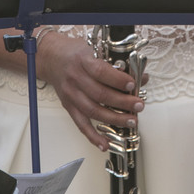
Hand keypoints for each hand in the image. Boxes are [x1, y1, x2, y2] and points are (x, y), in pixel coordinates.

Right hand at [36, 33, 143, 151]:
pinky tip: (105, 144)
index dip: (117, 80)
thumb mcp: (96, 49)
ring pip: (93, 111)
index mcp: (83, 60)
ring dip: (114, 119)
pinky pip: (81, 124)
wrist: (53, 58)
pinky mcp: (69, 106)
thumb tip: (141, 78)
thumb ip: (118, 63)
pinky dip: (93, 136)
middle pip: (99, 94)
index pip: (101, 71)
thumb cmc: (77, 53)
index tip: (132, 85)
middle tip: (138, 106)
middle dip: (122, 102)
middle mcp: (75, 78)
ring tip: (131, 121)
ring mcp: (71, 94)